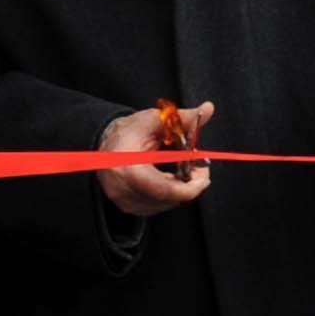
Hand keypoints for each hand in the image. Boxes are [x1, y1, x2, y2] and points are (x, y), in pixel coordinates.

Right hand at [94, 102, 214, 217]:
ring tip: (183, 170)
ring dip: (180, 189)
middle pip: (168, 198)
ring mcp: (124, 200)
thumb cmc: (129, 131)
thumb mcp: (156, 119)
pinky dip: (169, 194)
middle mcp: (122, 188)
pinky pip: (158, 206)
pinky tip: (169, 179)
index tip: (204, 174)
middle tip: (199, 169)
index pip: (164, 189)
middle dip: (190, 185)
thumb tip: (207, 109)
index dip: (190, 186)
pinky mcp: (128, 206)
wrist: (107, 142)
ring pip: (165, 204)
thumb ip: (184, 118)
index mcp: (127, 166)